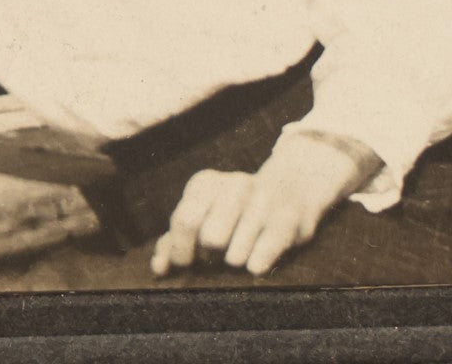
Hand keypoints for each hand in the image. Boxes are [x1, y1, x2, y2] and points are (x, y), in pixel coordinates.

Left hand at [150, 130, 381, 277]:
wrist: (293, 186)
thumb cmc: (235, 211)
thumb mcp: (203, 215)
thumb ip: (175, 240)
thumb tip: (158, 268)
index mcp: (205, 183)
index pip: (184, 221)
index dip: (180, 250)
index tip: (186, 263)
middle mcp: (234, 185)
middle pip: (210, 239)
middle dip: (211, 256)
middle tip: (218, 255)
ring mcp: (263, 201)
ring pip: (235, 255)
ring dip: (236, 260)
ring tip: (243, 250)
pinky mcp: (289, 220)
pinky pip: (261, 258)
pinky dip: (256, 265)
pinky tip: (257, 261)